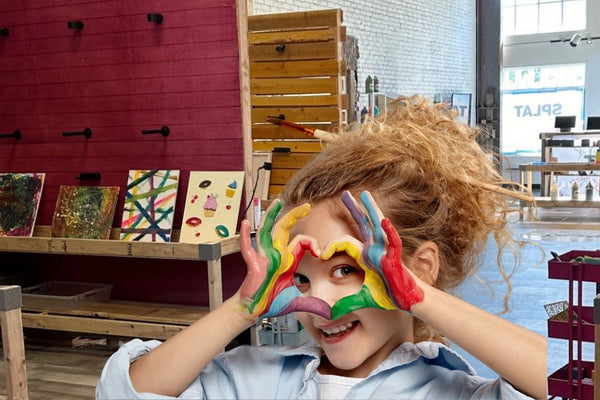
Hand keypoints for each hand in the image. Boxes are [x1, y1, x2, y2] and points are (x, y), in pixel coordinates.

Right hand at [239, 200, 330, 318]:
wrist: (256, 310)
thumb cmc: (272, 302)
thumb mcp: (297, 302)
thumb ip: (313, 305)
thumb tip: (330, 313)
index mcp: (288, 260)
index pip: (302, 242)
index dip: (312, 243)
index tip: (320, 253)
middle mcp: (276, 254)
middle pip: (285, 229)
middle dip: (295, 216)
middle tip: (307, 205)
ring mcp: (264, 257)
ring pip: (266, 232)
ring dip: (270, 217)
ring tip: (276, 202)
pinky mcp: (253, 264)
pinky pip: (248, 247)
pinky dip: (246, 236)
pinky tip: (245, 224)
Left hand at [330, 191, 423, 318]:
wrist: (407, 300)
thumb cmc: (388, 297)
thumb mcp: (361, 299)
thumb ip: (346, 304)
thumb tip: (329, 314)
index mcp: (366, 255)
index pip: (346, 242)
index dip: (332, 246)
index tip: (321, 253)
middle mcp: (375, 249)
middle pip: (363, 224)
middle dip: (354, 208)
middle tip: (345, 193)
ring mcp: (386, 251)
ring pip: (377, 226)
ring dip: (371, 210)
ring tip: (365, 195)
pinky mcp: (395, 257)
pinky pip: (392, 241)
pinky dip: (387, 231)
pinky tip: (382, 220)